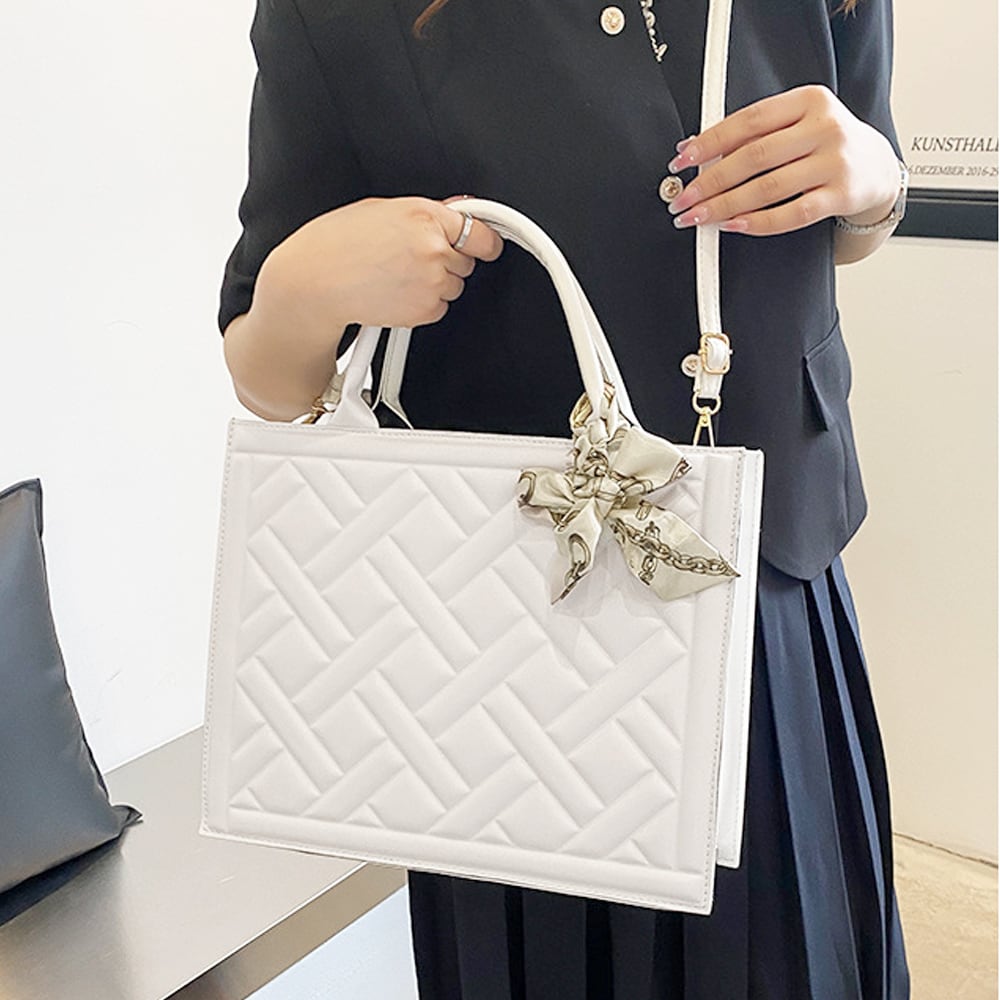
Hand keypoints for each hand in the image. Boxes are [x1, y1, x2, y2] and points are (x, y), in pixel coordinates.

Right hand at [259, 195, 503, 330]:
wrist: (314, 283)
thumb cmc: (336, 243)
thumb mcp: (381, 209)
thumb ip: (426, 214)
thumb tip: (456, 214)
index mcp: (425, 216)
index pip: (480, 231)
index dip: (484, 239)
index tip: (488, 243)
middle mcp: (433, 249)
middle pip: (467, 261)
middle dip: (448, 259)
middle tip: (412, 258)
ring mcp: (432, 283)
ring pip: (454, 286)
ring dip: (435, 283)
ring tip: (397, 275)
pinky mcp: (425, 310)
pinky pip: (439, 308)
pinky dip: (423, 303)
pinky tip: (395, 292)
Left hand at [664, 85, 899, 235]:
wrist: (877, 167)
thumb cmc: (826, 145)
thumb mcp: (798, 124)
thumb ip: (756, 134)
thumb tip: (697, 151)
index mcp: (808, 101)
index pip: (748, 121)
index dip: (710, 142)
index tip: (682, 161)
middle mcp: (824, 127)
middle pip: (754, 157)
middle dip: (710, 181)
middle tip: (683, 198)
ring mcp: (835, 162)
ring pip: (768, 188)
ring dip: (725, 206)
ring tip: (699, 217)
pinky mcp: (842, 194)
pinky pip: (792, 214)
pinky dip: (758, 222)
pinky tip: (734, 225)